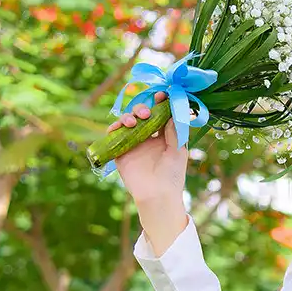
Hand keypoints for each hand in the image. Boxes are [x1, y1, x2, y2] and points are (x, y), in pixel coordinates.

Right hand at [114, 90, 189, 253]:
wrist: (157, 195)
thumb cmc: (172, 175)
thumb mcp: (178, 151)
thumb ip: (175, 131)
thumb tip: (172, 112)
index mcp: (163, 135)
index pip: (159, 113)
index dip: (160, 103)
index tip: (162, 95)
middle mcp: (147, 136)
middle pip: (141, 114)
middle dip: (142, 108)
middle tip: (146, 113)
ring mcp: (133, 143)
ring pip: (127, 121)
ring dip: (128, 116)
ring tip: (134, 122)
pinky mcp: (120, 151)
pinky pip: (114, 135)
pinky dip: (114, 128)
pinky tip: (119, 127)